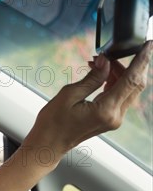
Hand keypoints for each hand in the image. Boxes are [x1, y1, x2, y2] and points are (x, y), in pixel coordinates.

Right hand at [0, 42, 151, 190]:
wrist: (48, 145)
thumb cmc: (52, 124)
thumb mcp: (68, 95)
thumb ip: (92, 78)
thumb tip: (106, 62)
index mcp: (105, 110)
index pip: (131, 80)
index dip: (141, 60)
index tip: (147, 45)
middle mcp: (115, 116)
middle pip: (134, 84)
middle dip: (128, 65)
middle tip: (111, 54)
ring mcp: (114, 120)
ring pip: (128, 90)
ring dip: (119, 74)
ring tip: (100, 64)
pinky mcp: (110, 120)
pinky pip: (120, 97)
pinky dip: (115, 83)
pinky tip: (101, 76)